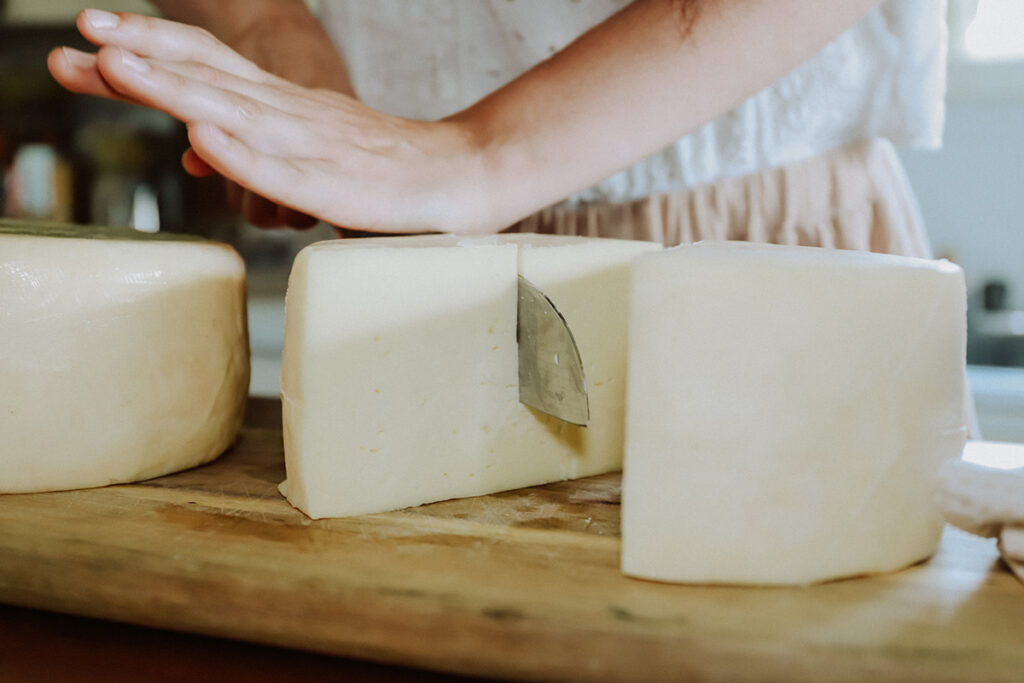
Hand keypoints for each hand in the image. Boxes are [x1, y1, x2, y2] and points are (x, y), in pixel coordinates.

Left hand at [49, 10, 489, 234]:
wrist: (470, 173)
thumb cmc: (394, 170)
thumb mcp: (314, 153)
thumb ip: (258, 146)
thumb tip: (196, 147)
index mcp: (287, 106)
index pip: (211, 65)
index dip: (153, 44)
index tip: (95, 30)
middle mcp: (295, 116)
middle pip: (210, 77)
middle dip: (141, 56)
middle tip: (80, 32)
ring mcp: (317, 149)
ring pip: (237, 114)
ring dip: (176, 90)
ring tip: (118, 67)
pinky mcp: (342, 188)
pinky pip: (286, 171)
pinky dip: (243, 154)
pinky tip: (205, 139)